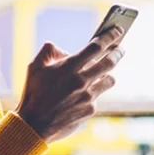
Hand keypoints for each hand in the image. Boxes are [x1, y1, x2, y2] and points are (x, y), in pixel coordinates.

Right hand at [15, 27, 124, 142]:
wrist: (34, 124)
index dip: (110, 36)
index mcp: (69, 67)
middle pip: (110, 62)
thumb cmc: (33, 93)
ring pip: (109, 80)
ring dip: (108, 74)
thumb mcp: (34, 66)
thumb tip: (65, 51)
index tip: (117, 30)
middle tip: (120, 48)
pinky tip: (86, 93)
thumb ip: (49, 51)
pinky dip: (93, 92)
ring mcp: (88, 96)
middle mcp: (82, 80)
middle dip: (118, 52)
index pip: (96, 46)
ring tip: (105, 71)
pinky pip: (98, 97)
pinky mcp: (90, 110)